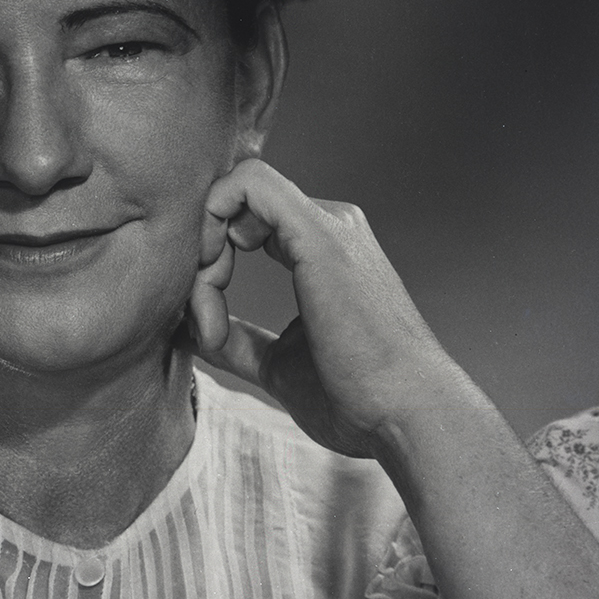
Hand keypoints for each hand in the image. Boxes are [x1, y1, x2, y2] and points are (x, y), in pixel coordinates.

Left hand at [187, 159, 461, 458]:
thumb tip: (194, 333)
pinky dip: (212, 220)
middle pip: (235, 206)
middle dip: (200, 258)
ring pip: (235, 191)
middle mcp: (327, 225)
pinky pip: (248, 183)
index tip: (207, 326)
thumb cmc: (355, 398)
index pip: (245, 223)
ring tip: (209, 315)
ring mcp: (327, 223)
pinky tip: (211, 274)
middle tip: (205, 323)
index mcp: (321, 249)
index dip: (209, 265)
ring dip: (203, 247)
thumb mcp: (278, 363)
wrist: (404, 415)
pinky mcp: (319, 231)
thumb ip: (238, 341)